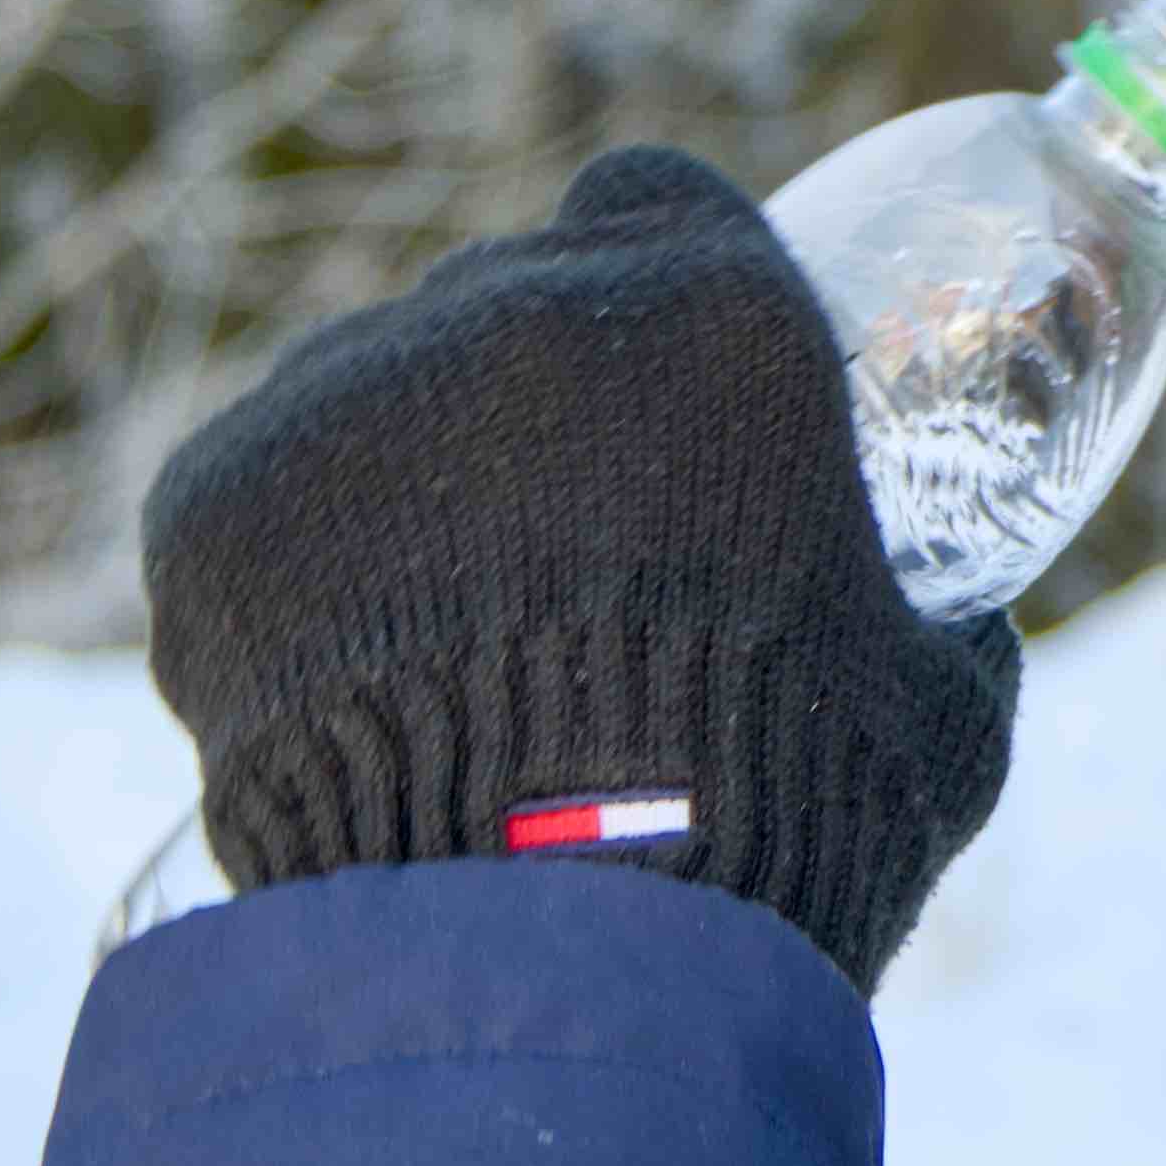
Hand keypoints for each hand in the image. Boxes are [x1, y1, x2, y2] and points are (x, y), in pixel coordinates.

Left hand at [138, 146, 1021, 991]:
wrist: (550, 962)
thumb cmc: (786, 828)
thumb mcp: (937, 703)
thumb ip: (937, 615)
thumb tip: (951, 618)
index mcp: (716, 316)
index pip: (654, 203)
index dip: (658, 288)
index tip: (665, 385)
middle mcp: (519, 314)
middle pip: (505, 298)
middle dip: (531, 401)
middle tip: (568, 552)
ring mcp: (350, 400)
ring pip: (371, 393)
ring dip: (408, 483)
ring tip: (450, 654)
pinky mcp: (214, 505)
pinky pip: (256, 495)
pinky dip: (290, 571)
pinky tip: (348, 683)